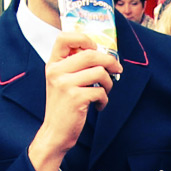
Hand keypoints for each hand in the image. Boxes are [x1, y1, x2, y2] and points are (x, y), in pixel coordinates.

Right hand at [27, 31, 121, 170]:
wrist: (55, 132)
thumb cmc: (64, 106)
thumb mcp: (62, 81)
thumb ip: (74, 66)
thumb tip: (101, 53)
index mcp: (53, 64)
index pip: (64, 38)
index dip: (84, 38)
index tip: (96, 49)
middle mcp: (56, 71)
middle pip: (90, 54)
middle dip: (109, 61)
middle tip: (117, 69)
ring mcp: (65, 84)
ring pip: (99, 72)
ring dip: (108, 83)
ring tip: (104, 92)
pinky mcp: (75, 98)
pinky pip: (100, 91)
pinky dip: (104, 99)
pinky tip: (98, 105)